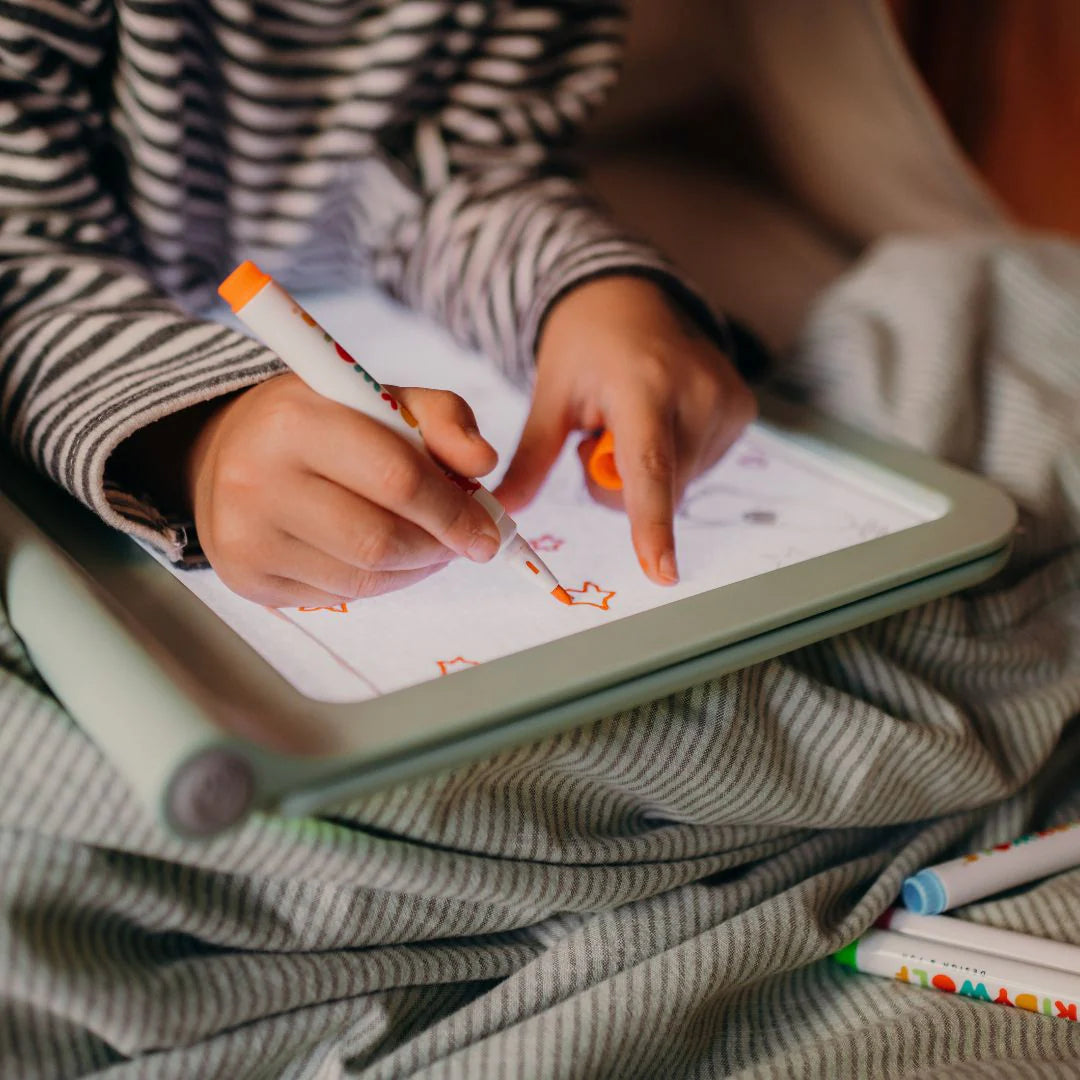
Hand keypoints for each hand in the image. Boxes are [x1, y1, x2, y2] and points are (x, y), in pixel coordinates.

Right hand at [182, 374, 501, 606]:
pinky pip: (339, 596)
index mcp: (293, 418)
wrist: (227, 453)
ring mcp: (243, 536)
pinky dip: (382, 582)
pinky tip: (387, 557)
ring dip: (417, 567)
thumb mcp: (379, 397)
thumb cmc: (323, 422)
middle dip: (439, 545)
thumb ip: (442, 417)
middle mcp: (255, 479)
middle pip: (380, 540)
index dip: (453, 510)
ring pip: (364, 578)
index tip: (489, 528)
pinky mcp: (244, 578)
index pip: (395, 478)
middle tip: (467, 542)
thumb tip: (483, 462)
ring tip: (430, 543)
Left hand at [495, 276, 756, 583]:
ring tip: (632, 419)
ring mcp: (727, 399)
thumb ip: (532, 457)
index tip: (662, 573)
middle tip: (598, 437)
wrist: (630, 296)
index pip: (649, 467)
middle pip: (661, 488)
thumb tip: (503, 510)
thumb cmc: (584, 345)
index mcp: (643, 385)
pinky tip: (661, 417)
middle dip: (621, 484)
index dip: (652, 524)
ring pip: (681, 483)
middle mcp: (696, 391)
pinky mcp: (743, 409)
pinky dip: (674, 456)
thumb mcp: (550, 395)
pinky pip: (700, 466)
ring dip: (650, 471)